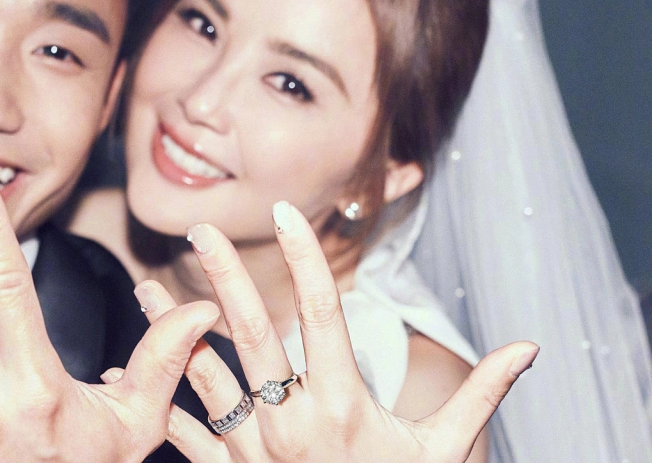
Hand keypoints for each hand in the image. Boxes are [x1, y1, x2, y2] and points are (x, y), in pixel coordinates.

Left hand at [121, 201, 536, 462]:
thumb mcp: (443, 451)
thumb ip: (481, 394)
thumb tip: (529, 349)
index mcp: (343, 405)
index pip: (321, 313)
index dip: (304, 257)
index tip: (286, 214)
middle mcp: (291, 423)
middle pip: (251, 334)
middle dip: (223, 276)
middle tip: (200, 229)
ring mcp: (253, 451)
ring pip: (203, 376)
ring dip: (171, 330)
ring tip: (144, 287)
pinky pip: (183, 433)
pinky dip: (156, 401)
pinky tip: (122, 369)